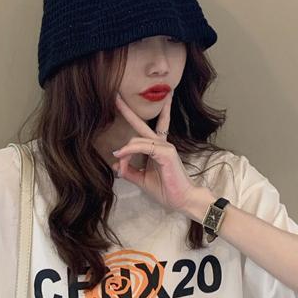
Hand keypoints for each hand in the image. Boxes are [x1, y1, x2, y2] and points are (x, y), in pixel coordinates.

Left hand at [112, 95, 211, 216]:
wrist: (182, 200)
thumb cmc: (166, 190)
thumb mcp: (142, 179)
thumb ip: (129, 171)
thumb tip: (115, 164)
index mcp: (157, 148)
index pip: (144, 131)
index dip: (134, 122)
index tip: (122, 122)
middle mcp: (161, 144)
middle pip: (143, 124)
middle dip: (129, 111)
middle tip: (116, 96)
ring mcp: (165, 147)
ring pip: (137, 141)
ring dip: (124, 152)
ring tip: (118, 162)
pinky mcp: (166, 152)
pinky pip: (143, 147)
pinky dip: (129, 151)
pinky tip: (120, 156)